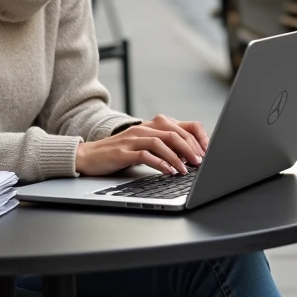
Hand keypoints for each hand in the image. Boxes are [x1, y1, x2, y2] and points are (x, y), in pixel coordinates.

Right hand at [75, 114, 209, 176]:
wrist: (89, 155)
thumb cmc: (121, 151)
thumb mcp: (145, 144)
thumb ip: (164, 145)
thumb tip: (191, 156)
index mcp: (153, 125)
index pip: (184, 125)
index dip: (198, 138)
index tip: (207, 152)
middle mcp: (144, 128)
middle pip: (174, 133)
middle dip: (191, 148)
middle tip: (200, 162)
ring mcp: (133, 139)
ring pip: (161, 142)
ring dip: (176, 157)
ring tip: (185, 170)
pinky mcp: (123, 152)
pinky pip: (145, 155)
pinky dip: (159, 163)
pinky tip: (168, 171)